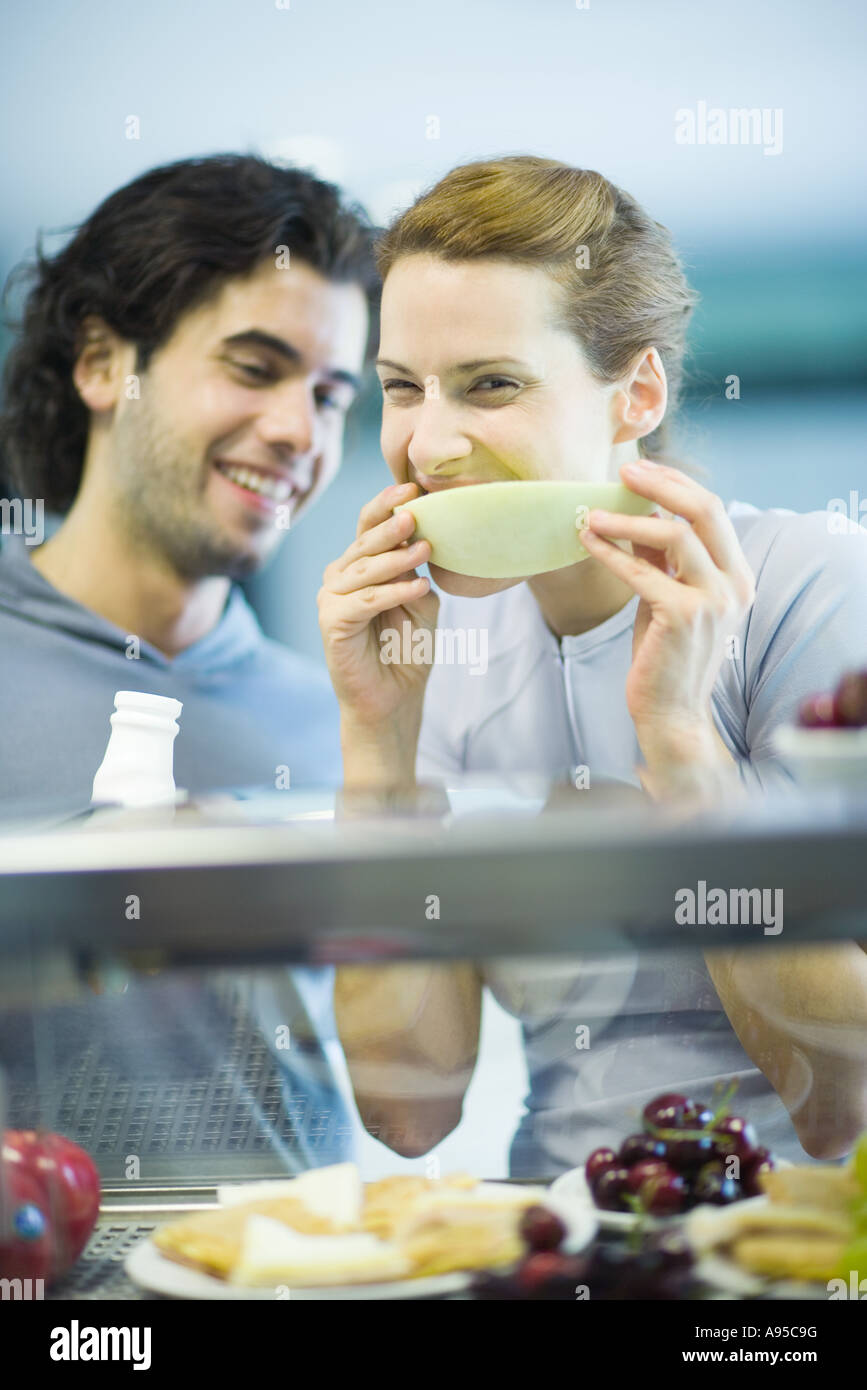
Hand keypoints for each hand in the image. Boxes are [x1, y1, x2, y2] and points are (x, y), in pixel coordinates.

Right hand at [317, 482, 438, 733]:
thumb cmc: (406, 649)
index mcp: (360, 565)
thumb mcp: (420, 602)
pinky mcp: (331, 623)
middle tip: (415, 511)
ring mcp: (331, 599)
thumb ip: (416, 572)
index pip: (369, 526)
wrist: (393, 697)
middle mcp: (340, 577)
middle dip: (391, 525)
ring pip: (364, 570)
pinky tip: (418, 587)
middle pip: (364, 542)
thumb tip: (421, 543)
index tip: (413, 487)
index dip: (387, 505)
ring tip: (425, 548)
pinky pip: (364, 601)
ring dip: (396, 558)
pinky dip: (392, 592)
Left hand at [578, 461, 755, 755]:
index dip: (675, 484)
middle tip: (621, 473)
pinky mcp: (683, 616)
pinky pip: (642, 571)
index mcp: (738, 575)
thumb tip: (640, 513)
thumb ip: (664, 560)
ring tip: (591, 515)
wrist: (671, 712)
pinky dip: (611, 552)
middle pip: (705, 509)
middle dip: (661, 484)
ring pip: (674, 535)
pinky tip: (587, 542)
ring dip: (626, 519)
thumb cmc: (666, 655)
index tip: (640, 470)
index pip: (713, 511)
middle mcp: (735, 584)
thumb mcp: (669, 597)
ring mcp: (713, 600)